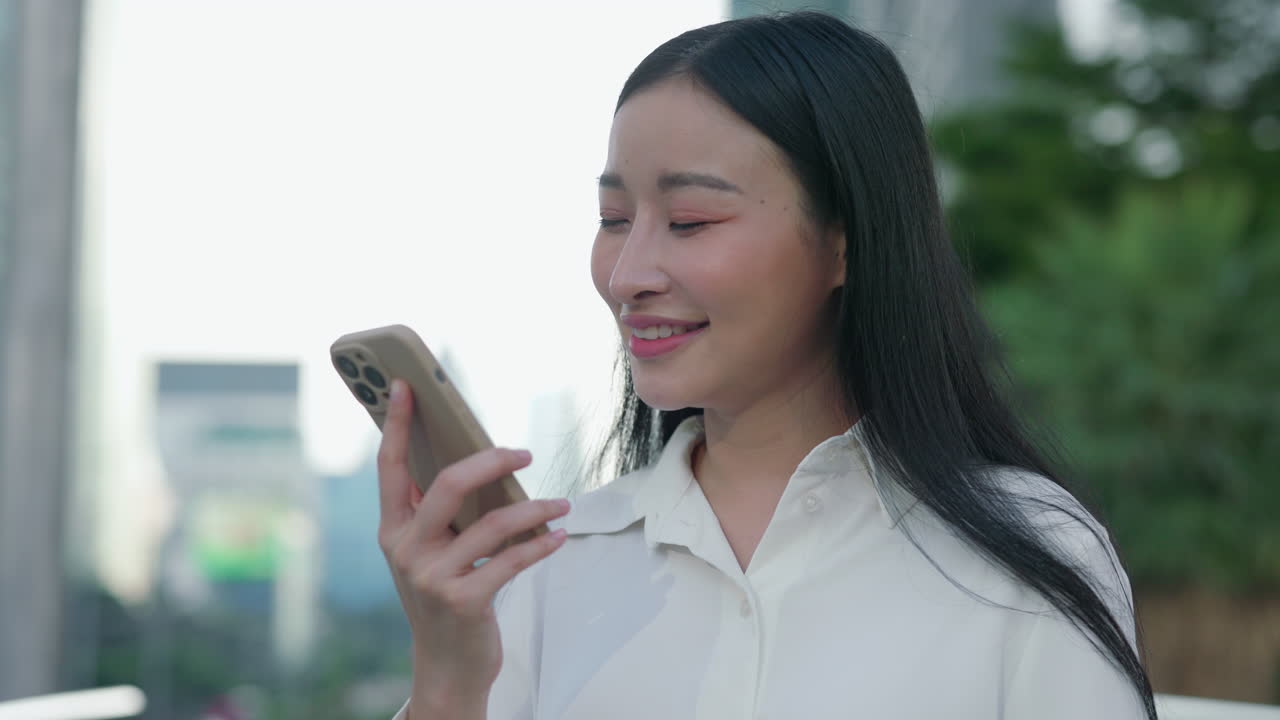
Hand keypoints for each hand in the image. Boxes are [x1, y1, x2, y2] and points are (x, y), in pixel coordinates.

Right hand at [376, 379, 569, 715]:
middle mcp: (406, 549)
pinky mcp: (463, 600)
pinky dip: (541, 544)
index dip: (397, 424)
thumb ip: (437, 511)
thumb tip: (476, 456)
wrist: (446, 663)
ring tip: (560, 504)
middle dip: (491, 460)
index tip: (407, 386)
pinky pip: (512, 560)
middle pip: (448, 485)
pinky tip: (559, 536)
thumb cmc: (445, 593)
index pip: (389, 466)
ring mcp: (432, 577)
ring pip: (492, 523)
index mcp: (392, 529)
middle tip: (524, 452)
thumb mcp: (428, 552)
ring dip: (535, 509)